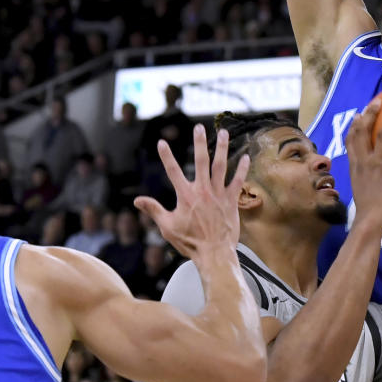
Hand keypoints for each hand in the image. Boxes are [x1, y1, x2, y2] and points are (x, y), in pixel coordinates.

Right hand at [134, 125, 248, 262]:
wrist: (214, 254)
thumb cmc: (190, 242)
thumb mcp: (167, 227)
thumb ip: (154, 210)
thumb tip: (137, 200)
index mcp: (185, 196)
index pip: (173, 171)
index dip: (166, 156)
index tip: (162, 142)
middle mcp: (202, 191)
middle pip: (200, 161)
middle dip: (199, 143)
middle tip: (199, 127)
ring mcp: (218, 195)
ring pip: (220, 166)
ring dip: (221, 148)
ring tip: (222, 132)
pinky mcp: (231, 201)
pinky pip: (238, 181)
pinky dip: (241, 169)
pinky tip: (245, 156)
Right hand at [345, 99, 381, 232]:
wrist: (369, 221)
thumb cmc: (370, 211)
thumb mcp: (365, 191)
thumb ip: (370, 180)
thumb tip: (381, 179)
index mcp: (355, 166)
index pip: (350, 141)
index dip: (354, 125)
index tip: (360, 114)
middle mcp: (362, 162)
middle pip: (363, 131)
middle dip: (370, 114)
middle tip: (379, 101)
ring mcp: (374, 165)